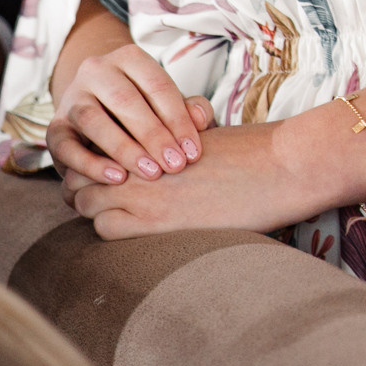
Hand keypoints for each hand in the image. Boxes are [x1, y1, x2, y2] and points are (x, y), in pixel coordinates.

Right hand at [49, 43, 213, 188]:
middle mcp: (95, 71)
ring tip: (150, 173)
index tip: (193, 152)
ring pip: (92, 120)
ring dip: (124, 149)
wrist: (97, 116)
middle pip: (125, 101)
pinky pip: (67, 148)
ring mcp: (71, 99)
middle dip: (154, 136)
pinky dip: (92, 165)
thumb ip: (188, 109)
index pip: (157, 85)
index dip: (178, 120)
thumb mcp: (166, 105)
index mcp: (128, 58)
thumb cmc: (142, 111)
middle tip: (175, 166)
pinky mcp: (54, 129)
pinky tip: (117, 179)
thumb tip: (201, 119)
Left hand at [63, 120, 322, 238]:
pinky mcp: (156, 220)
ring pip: (85, 201)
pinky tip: (134, 230)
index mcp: (150, 134)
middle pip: (79, 173)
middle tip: (99, 196)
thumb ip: (168, 144)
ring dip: (94, 209)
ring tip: (115, 214)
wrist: (285, 166)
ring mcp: (143, 190)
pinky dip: (109, 230)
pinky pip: (105, 229)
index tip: (101, 174)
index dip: (91, 163)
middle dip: (83, 185)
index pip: (93, 146)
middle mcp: (139, 160)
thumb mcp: (200, 135)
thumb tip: (157, 159)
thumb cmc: (253, 151)